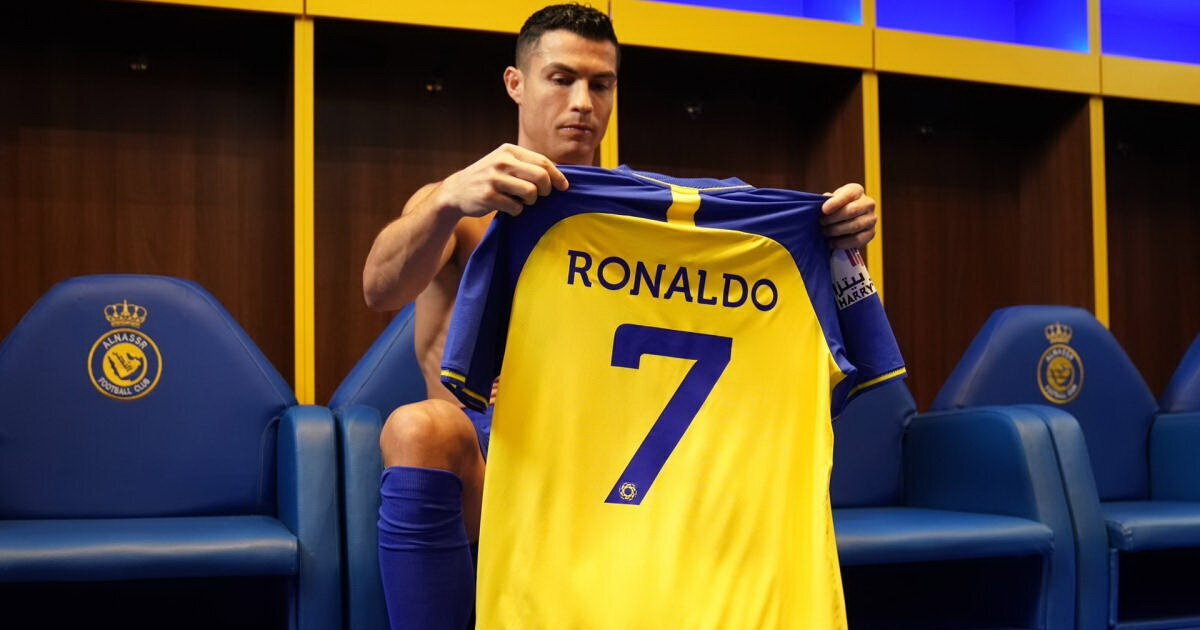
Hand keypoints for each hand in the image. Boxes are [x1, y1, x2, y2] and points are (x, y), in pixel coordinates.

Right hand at [434, 144, 569, 218]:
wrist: (457, 190)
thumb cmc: (489, 177)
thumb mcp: (504, 162)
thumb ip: (527, 165)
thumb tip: (559, 175)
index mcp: (509, 150)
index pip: (542, 161)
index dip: (557, 176)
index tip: (564, 186)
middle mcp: (502, 161)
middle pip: (541, 177)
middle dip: (546, 190)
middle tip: (541, 195)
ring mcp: (494, 179)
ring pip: (531, 193)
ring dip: (530, 201)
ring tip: (521, 200)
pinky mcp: (488, 196)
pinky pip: (516, 207)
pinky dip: (516, 211)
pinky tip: (507, 206)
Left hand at [820, 183, 876, 249]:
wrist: (846, 221)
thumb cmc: (836, 208)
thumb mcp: (831, 200)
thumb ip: (827, 200)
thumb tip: (825, 199)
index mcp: (857, 191)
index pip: (849, 194)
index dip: (836, 202)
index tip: (824, 210)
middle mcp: (868, 203)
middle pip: (852, 211)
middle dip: (833, 218)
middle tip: (821, 223)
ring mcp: (872, 219)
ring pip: (854, 226)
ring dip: (836, 231)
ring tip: (825, 232)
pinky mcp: (871, 233)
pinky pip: (857, 240)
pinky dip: (842, 243)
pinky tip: (832, 242)